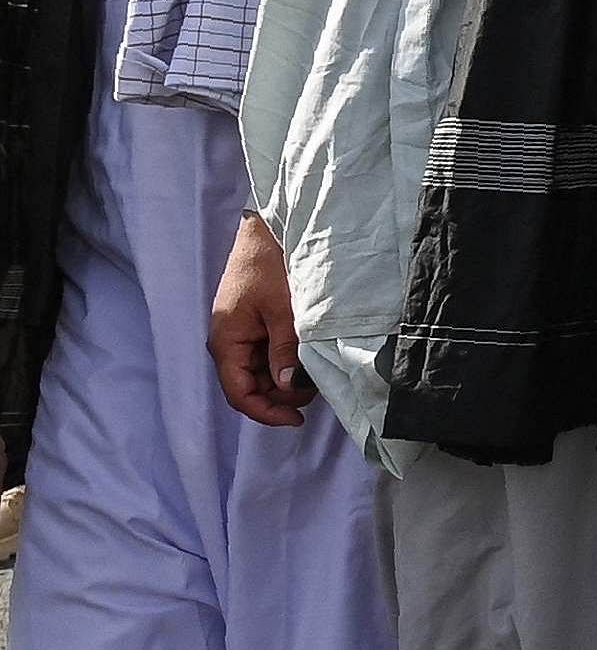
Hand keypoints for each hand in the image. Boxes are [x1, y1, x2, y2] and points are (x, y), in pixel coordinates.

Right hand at [209, 213, 311, 427]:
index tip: (297, 419)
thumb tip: (288, 386)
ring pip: (264, 374)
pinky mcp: (257, 326)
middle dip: (282, 395)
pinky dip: (289, 362)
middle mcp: (231, 343)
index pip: (240, 394)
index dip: (267, 412)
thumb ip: (285, 350)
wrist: (269, 229)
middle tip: (316, 386)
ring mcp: (244, 335)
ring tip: (316, 368)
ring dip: (287, 379)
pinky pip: (270, 356)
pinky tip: (309, 355)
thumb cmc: (270, 264)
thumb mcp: (284, 310)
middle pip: (252, 388)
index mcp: (227, 342)